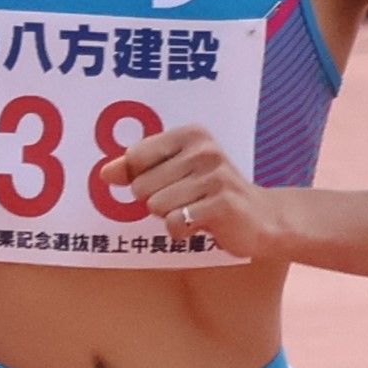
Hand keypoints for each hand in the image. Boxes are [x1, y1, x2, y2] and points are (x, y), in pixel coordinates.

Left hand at [101, 122, 285, 258]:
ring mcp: (215, 176)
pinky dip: (182, 232)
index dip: (141, 179)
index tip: (166, 182)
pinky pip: (176, 224)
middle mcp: (203, 150)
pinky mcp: (222, 203)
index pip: (135, 157)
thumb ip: (138, 169)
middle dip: (156, 202)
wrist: (263, 218)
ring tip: (195, 211)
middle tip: (187, 201)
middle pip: (142, 186)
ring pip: (156, 206)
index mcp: (190, 135)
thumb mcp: (175, 172)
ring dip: (171, 218)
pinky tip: (203, 224)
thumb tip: (105, 173)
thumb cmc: (211, 193)